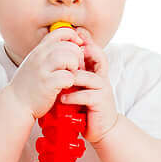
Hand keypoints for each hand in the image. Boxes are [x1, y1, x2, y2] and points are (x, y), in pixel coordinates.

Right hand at [8, 26, 85, 117]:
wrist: (15, 102)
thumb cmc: (31, 84)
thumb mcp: (37, 63)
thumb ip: (50, 54)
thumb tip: (73, 45)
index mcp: (39, 50)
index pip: (60, 32)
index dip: (73, 37)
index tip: (77, 48)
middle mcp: (40, 57)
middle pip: (68, 45)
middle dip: (77, 56)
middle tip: (75, 67)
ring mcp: (42, 70)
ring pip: (68, 58)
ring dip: (74, 66)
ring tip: (70, 74)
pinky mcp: (46, 84)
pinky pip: (67, 77)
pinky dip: (70, 81)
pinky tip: (66, 85)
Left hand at [61, 28, 119, 142]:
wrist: (100, 129)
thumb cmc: (86, 108)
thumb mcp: (79, 88)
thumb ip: (73, 75)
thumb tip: (57, 61)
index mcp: (96, 73)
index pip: (95, 52)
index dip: (87, 41)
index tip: (76, 32)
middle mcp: (102, 78)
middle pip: (99, 57)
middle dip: (86, 51)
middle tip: (71, 49)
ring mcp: (103, 90)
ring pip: (88, 77)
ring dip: (72, 78)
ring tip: (60, 79)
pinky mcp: (101, 103)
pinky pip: (86, 96)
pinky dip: (73, 97)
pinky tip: (63, 99)